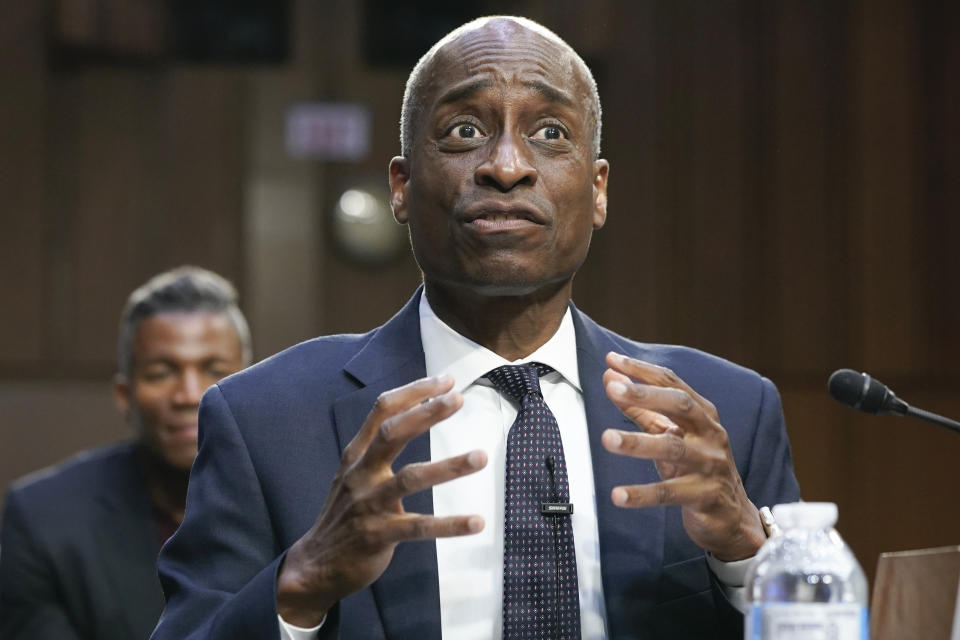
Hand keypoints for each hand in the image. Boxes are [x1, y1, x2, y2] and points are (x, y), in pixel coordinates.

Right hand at [276, 375, 486, 625]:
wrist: (315, 566)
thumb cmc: (345, 515)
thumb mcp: (353, 474)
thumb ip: (378, 447)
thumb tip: (415, 413)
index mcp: (356, 455)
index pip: (383, 411)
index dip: (414, 392)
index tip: (446, 381)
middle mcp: (361, 474)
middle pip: (394, 433)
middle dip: (427, 413)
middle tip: (458, 399)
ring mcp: (369, 504)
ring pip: (411, 478)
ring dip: (449, 466)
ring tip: (482, 456)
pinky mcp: (379, 535)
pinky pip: (419, 527)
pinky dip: (449, 525)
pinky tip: (476, 522)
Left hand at [600, 352, 764, 560]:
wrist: (731, 516)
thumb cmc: (695, 468)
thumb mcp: (669, 436)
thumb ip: (641, 409)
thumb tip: (611, 378)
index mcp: (702, 414)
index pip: (671, 384)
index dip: (641, 371)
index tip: (612, 359)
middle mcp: (710, 434)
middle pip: (680, 406)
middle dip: (645, 395)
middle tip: (613, 389)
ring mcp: (711, 465)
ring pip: (673, 449)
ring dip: (638, 443)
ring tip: (607, 438)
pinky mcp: (705, 497)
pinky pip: (670, 493)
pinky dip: (642, 494)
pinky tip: (618, 495)